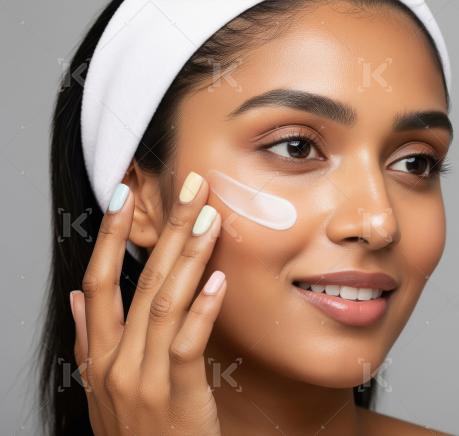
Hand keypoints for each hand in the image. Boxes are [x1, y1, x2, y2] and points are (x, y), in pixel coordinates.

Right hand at [69, 172, 225, 434]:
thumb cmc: (137, 432)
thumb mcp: (101, 388)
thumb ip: (88, 340)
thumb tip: (78, 296)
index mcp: (100, 355)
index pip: (99, 282)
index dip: (109, 237)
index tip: (123, 195)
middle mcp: (117, 362)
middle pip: (139, 281)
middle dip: (165, 229)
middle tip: (189, 188)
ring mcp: (145, 379)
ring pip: (164, 303)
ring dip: (188, 256)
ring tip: (207, 217)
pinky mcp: (178, 396)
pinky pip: (187, 345)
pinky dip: (202, 310)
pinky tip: (217, 280)